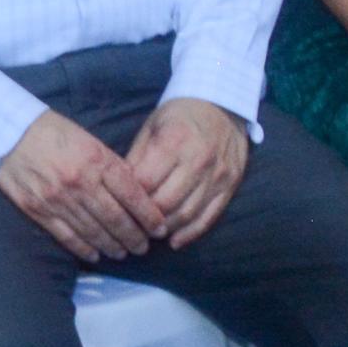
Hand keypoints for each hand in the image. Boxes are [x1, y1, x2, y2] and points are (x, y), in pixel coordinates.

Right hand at [0, 108, 162, 259]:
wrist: (7, 132)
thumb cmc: (52, 132)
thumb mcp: (87, 139)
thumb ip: (110, 165)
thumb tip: (135, 194)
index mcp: (95, 160)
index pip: (132, 194)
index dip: (149, 216)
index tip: (160, 228)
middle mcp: (79, 182)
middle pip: (116, 219)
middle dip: (135, 237)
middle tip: (144, 247)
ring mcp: (58, 199)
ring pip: (94, 232)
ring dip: (113, 246)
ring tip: (124, 252)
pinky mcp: (39, 210)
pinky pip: (67, 237)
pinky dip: (84, 249)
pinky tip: (95, 255)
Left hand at [119, 97, 250, 246]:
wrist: (222, 106)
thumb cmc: (179, 117)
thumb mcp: (152, 126)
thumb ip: (137, 157)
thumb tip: (118, 190)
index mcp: (174, 141)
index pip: (145, 181)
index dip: (128, 197)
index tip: (117, 205)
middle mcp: (199, 160)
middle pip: (165, 203)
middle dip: (145, 218)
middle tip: (130, 224)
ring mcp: (217, 175)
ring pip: (187, 214)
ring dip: (166, 229)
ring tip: (149, 233)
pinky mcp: (230, 186)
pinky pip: (209, 217)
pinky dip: (190, 234)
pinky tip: (174, 241)